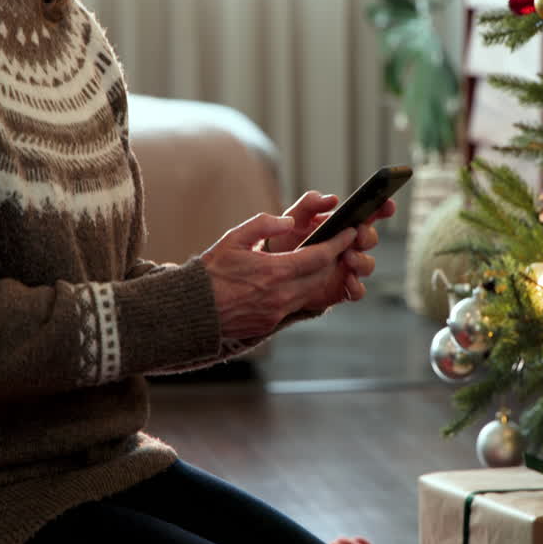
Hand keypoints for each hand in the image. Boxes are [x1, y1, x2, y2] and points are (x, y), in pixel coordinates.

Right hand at [201, 213, 356, 339]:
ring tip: (322, 259)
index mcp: (275, 271)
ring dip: (320, 275)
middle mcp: (281, 295)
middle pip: (321, 275)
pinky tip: (298, 279)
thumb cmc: (211, 272)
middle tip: (340, 243)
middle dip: (334, 258)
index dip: (338, 243)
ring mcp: (277, 311)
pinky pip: (296, 304)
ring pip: (312, 291)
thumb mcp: (234, 239)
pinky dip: (303, 290)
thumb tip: (290, 221)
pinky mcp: (270, 322)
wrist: (193, 310)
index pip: (320, 256)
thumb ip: (264, 225)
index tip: (350, 232)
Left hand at [265, 191, 396, 307]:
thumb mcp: (295, 218)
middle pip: (371, 239)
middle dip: (367, 235)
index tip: (388, 204)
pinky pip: (358, 291)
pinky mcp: (342, 289)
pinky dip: (357, 286)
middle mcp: (351, 246)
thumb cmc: (288, 239)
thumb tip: (332, 199)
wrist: (274, 272)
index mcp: (344, 225)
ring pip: (368, 265)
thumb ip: (310, 204)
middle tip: (356, 233)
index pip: (369, 214)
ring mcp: (349, 268)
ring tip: (346, 257)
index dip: (383, 208)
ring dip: (361, 260)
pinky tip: (348, 280)